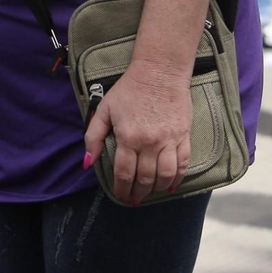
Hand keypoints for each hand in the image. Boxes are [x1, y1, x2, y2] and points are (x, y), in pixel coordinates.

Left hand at [82, 65, 191, 205]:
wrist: (159, 72)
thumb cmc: (129, 89)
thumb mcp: (104, 109)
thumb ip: (93, 136)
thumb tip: (88, 162)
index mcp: (128, 138)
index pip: (124, 173)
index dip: (121, 189)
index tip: (120, 196)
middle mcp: (149, 143)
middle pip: (144, 178)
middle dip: (138, 193)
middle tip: (134, 200)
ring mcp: (169, 140)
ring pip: (165, 175)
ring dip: (156, 189)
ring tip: (150, 194)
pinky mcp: (183, 136)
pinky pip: (183, 163)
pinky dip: (178, 178)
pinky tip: (171, 186)